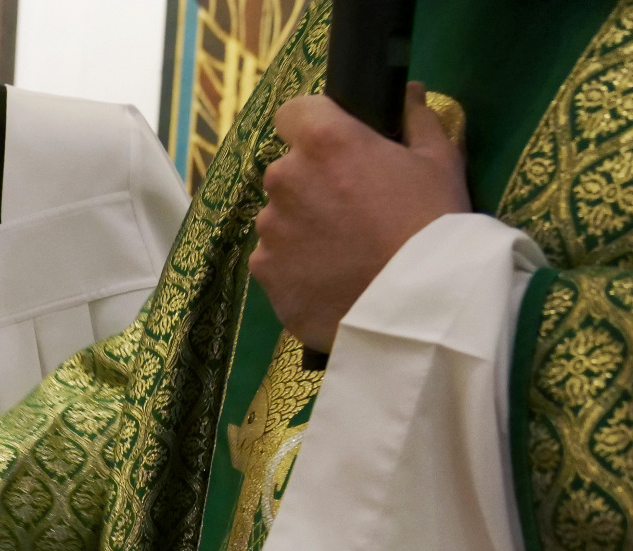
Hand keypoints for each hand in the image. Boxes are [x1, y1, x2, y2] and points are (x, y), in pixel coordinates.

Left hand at [251, 84, 469, 352]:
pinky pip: (273, 258)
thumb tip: (408, 92)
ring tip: (342, 250)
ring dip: (301, 225)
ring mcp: (269, 228)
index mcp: (324, 141)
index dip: (310, 124)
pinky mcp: (263, 271)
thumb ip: (416, 119)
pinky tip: (327, 278)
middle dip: (311, 181)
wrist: (417, 305)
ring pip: (278, 216)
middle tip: (351, 208)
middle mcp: (286, 178)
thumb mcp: (439, 161)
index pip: (292, 112)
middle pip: (287, 170)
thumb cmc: (433, 225)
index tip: (331, 144)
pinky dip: (293, 264)